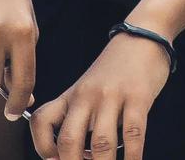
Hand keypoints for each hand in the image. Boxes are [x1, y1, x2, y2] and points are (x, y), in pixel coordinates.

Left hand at [30, 33, 171, 159]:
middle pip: (69, 140)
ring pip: (100, 144)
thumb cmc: (113, 70)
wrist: (141, 37)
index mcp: (71, 95)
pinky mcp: (138, 96)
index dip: (42, 147)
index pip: (42, 121)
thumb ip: (78, 117)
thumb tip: (73, 155)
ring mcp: (112, 96)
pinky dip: (133, 157)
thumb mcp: (87, 88)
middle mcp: (86, 96)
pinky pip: (133, 134)